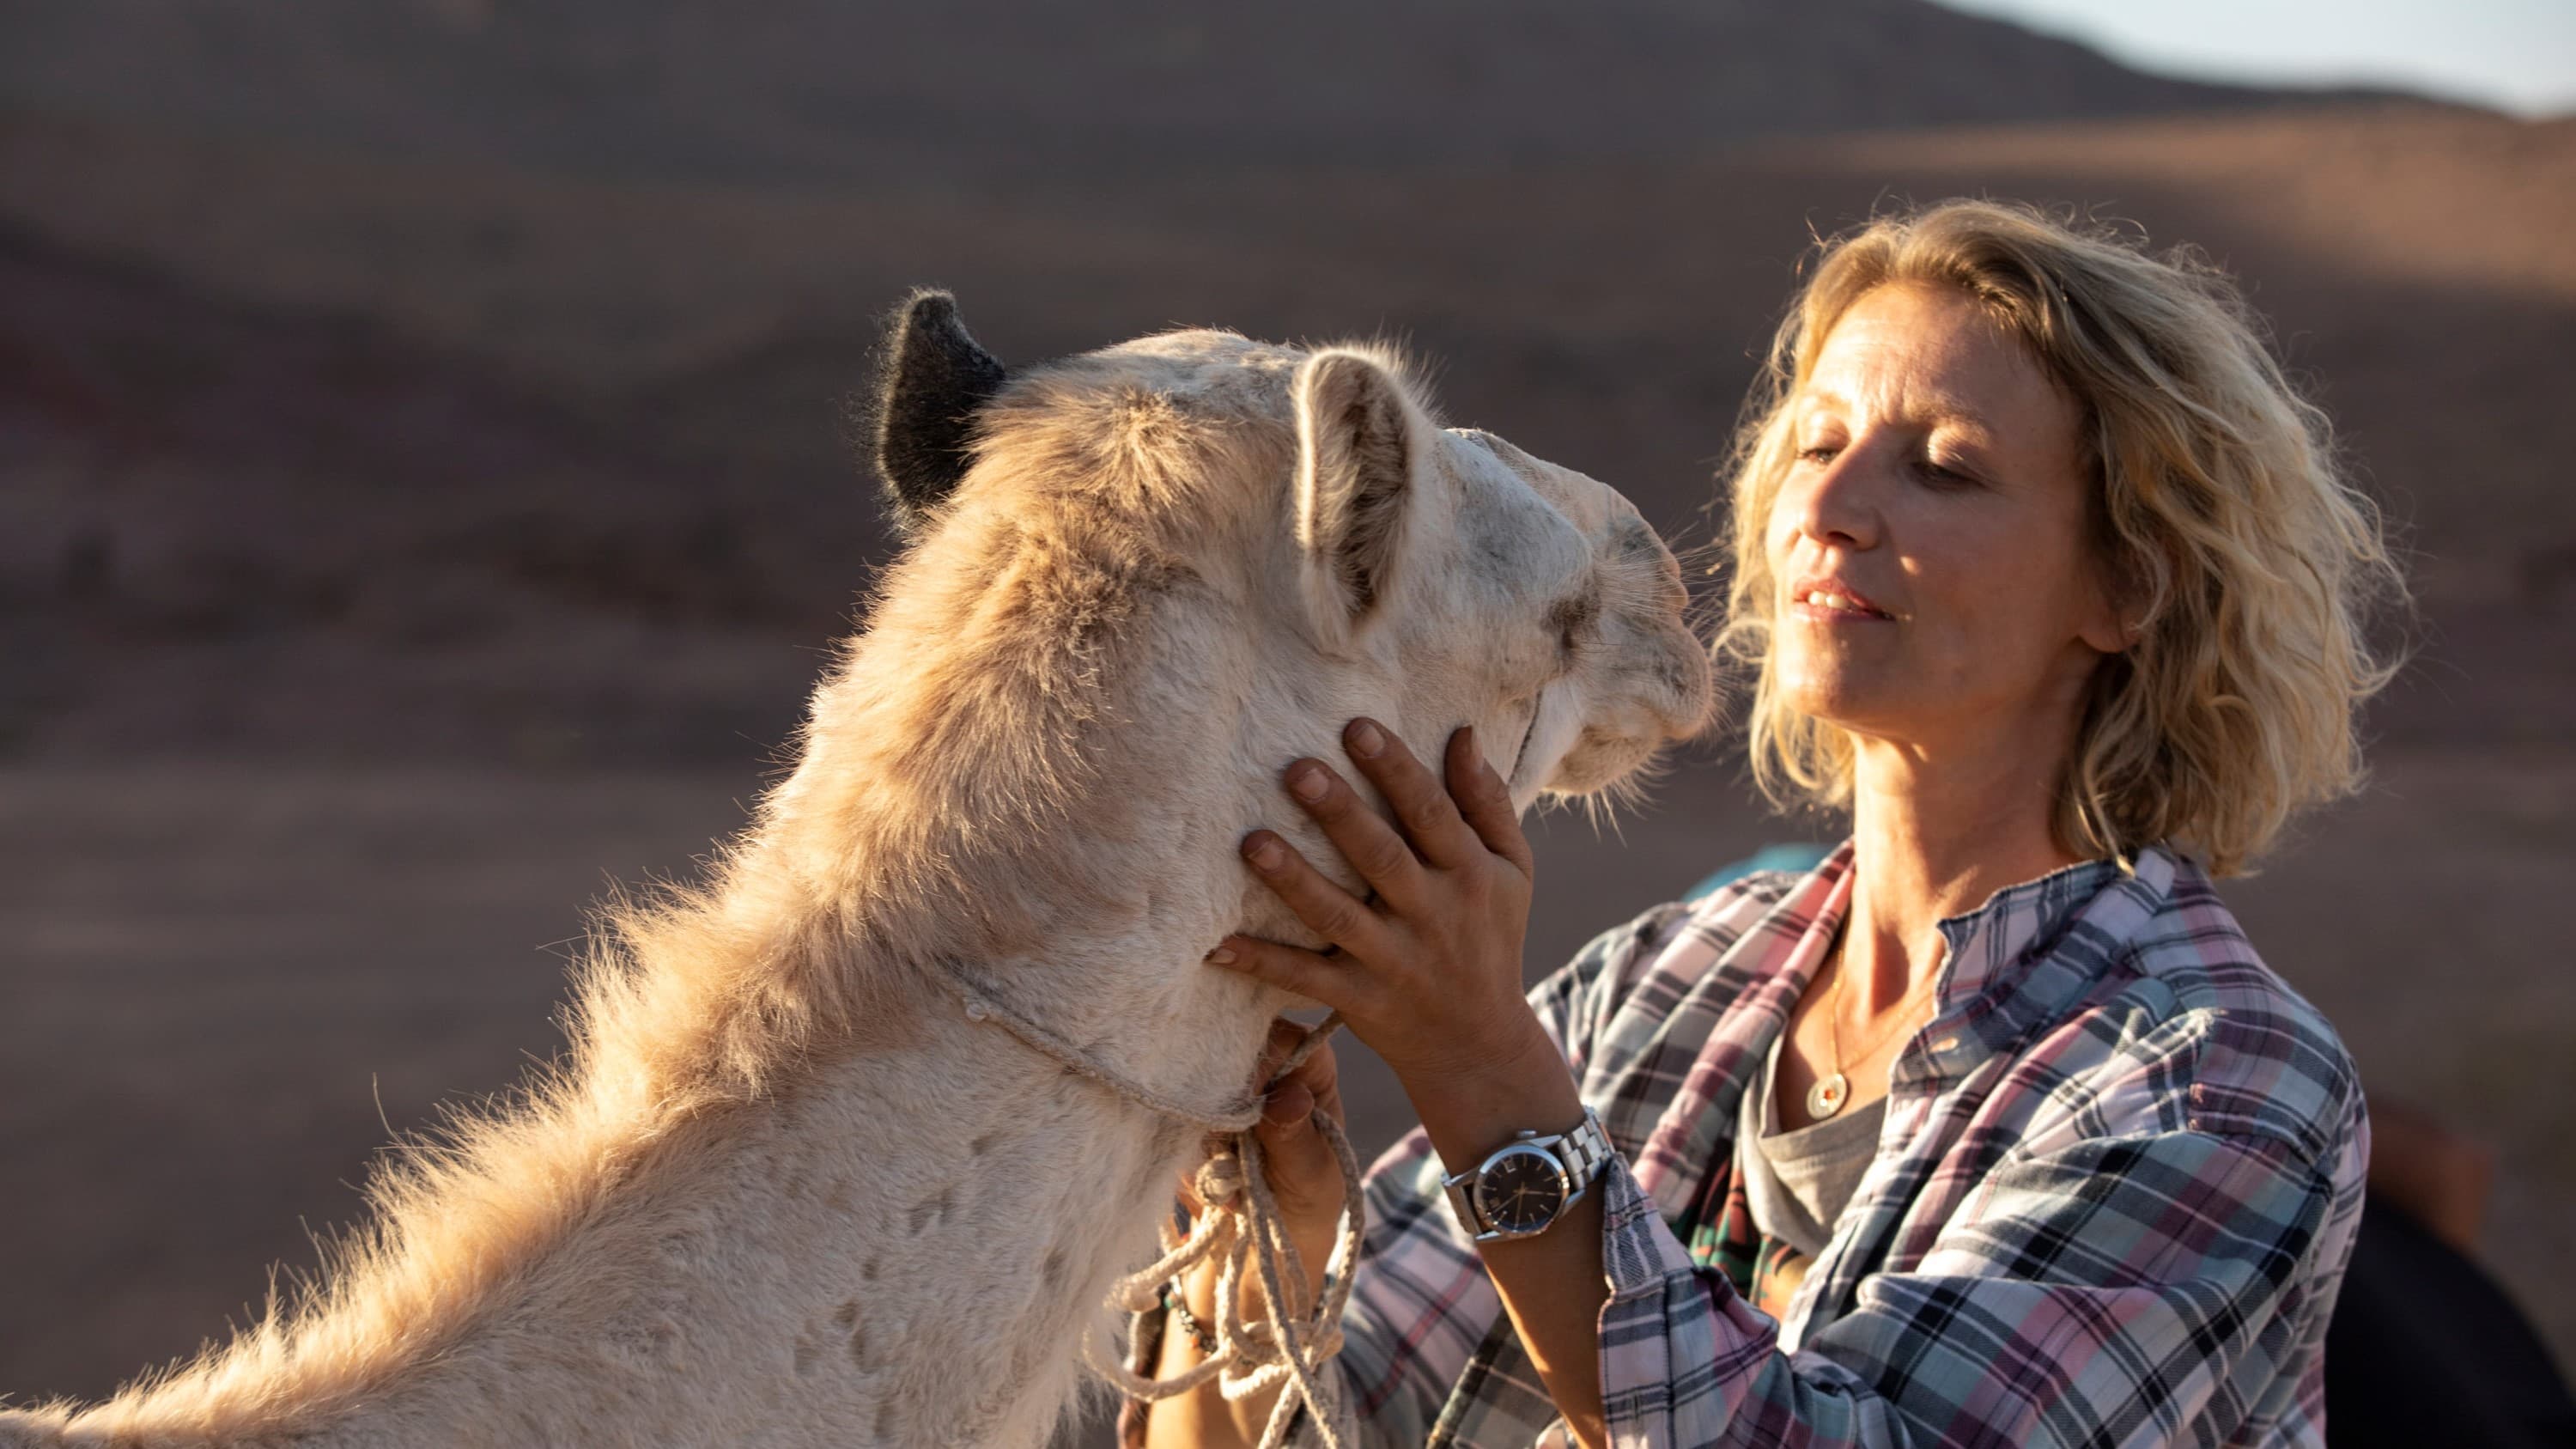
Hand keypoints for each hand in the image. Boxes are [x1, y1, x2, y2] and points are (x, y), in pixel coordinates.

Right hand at [1176, 1018, 1350, 1308]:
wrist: (1260, 1250)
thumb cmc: (1307, 1206)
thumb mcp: (1312, 1179)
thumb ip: (1297, 1139)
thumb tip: (1290, 1098)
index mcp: (1308, 1065)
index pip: (1277, 1038)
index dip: (1257, 1067)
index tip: (1248, 1109)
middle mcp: (1263, 1065)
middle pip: (1226, 1053)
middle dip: (1224, 1109)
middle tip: (1237, 1159)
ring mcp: (1220, 1087)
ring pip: (1192, 1089)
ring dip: (1206, 1144)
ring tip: (1236, 1186)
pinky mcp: (1186, 1114)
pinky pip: (1170, 1122)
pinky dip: (1189, 1162)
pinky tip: (1216, 1191)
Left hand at [1206, 719, 1555, 1104]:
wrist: (1478, 1043)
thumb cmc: (1490, 936)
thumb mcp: (1511, 870)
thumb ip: (1487, 802)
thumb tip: (1463, 732)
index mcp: (1466, 872)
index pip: (1431, 812)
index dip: (1396, 768)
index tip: (1356, 727)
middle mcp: (1430, 913)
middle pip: (1382, 857)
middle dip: (1340, 813)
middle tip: (1296, 768)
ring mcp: (1392, 959)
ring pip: (1338, 915)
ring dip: (1294, 880)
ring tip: (1251, 842)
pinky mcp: (1358, 998)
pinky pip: (1305, 979)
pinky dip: (1263, 962)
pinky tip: (1218, 943)